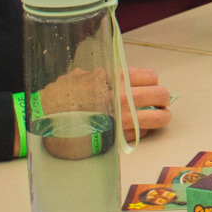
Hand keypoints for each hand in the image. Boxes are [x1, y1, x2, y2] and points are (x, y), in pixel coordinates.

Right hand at [37, 67, 170, 149]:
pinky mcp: (120, 137)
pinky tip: (138, 128)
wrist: (48, 121)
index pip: (151, 77)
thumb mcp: (82, 76)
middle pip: (160, 95)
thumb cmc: (62, 97)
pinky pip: (142, 133)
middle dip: (163, 98)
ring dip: (162, 116)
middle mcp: (123, 97)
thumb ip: (102, 75)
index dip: (153, 82)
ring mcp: (123, 118)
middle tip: (162, 101)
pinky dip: (144, 130)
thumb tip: (118, 77)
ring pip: (158, 117)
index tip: (152, 85)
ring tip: (160, 116)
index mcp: (116, 78)